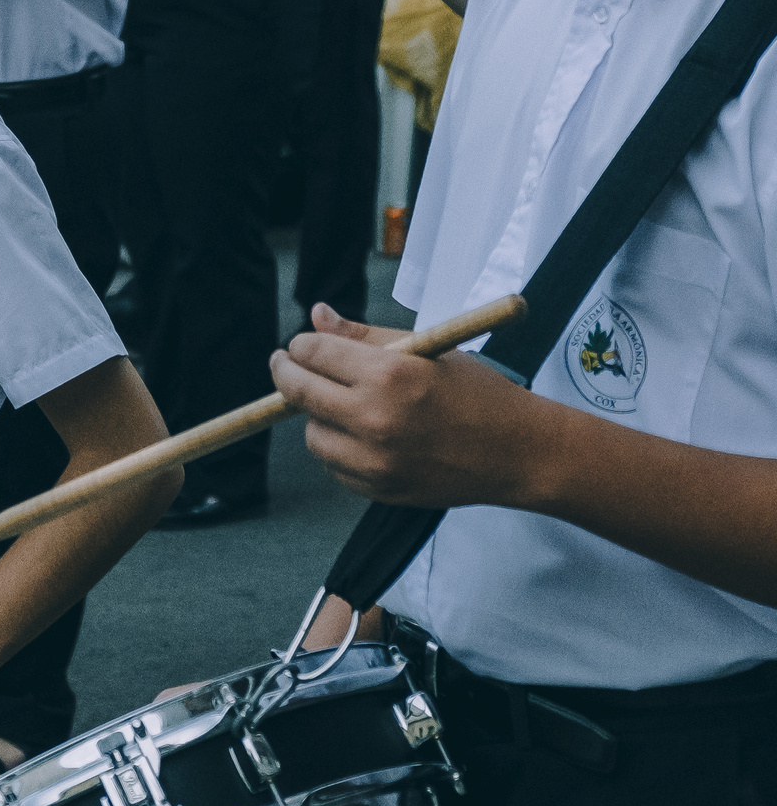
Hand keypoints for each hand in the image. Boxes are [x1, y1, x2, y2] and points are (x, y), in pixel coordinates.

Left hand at [271, 304, 544, 507]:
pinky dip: (341, 449)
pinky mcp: (377, 489)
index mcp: (389, 375)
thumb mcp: (428, 350)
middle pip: (298, 392)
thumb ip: (364, 335)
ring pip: (312, 433)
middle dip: (286, 373)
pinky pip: (334, 465)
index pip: (313, 353)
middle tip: (286, 364)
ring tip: (346, 405)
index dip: (301, 345)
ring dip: (318, 416)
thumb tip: (317, 316)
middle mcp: (374, 419)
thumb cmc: (477, 393)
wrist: (519, 452)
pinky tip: (367, 436)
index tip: (299, 345)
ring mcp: (374, 460)